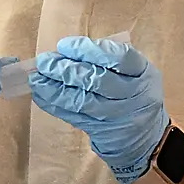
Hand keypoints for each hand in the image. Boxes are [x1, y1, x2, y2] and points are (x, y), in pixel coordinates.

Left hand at [29, 37, 170, 183]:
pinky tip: (41, 96)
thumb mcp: (136, 73)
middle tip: (44, 61)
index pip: (118, 58)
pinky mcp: (101, 131)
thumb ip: (109, 60)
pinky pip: (74, 117)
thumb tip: (66, 52)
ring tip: (36, 79)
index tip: (65, 45)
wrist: (147, 138)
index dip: (88, 50)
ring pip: (82, 101)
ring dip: (54, 89)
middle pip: (96, 80)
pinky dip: (55, 105)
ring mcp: (117, 116)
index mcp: (143, 74)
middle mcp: (133, 95)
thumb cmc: (136, 94)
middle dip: (65, 69)